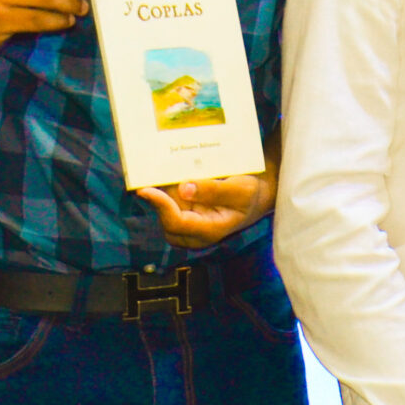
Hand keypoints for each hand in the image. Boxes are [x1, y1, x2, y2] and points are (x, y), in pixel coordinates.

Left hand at [136, 165, 274, 248]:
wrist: (258, 194)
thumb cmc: (251, 192)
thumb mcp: (239, 188)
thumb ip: (214, 190)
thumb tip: (184, 188)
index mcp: (210, 231)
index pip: (176, 222)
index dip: (160, 206)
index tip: (145, 189)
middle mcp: (197, 234)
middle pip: (166, 221)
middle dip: (162, 198)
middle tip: (164, 173)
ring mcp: (191, 226)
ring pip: (166, 212)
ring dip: (165, 193)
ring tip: (171, 171)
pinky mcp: (187, 216)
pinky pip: (170, 205)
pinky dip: (168, 191)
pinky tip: (172, 175)